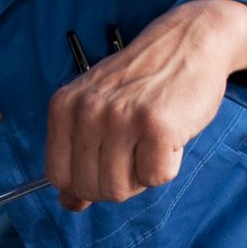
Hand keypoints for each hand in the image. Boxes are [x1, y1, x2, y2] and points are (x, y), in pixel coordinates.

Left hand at [45, 0, 241, 210]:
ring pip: (119, 189)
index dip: (84, 183)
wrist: (188, 43)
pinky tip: (169, 135)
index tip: (105, 165)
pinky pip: (155, 178)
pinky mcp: (156, 125)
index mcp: (64, 106)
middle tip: (135, 151)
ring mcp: (120, 117)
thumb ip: (78, 155)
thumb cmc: (143, 81)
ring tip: (150, 142)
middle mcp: (86, 111)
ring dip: (141, 176)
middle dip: (116, 182)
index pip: (58, 176)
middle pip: (89, 188)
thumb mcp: (97, 108)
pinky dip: (167, 166)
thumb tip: (68, 205)